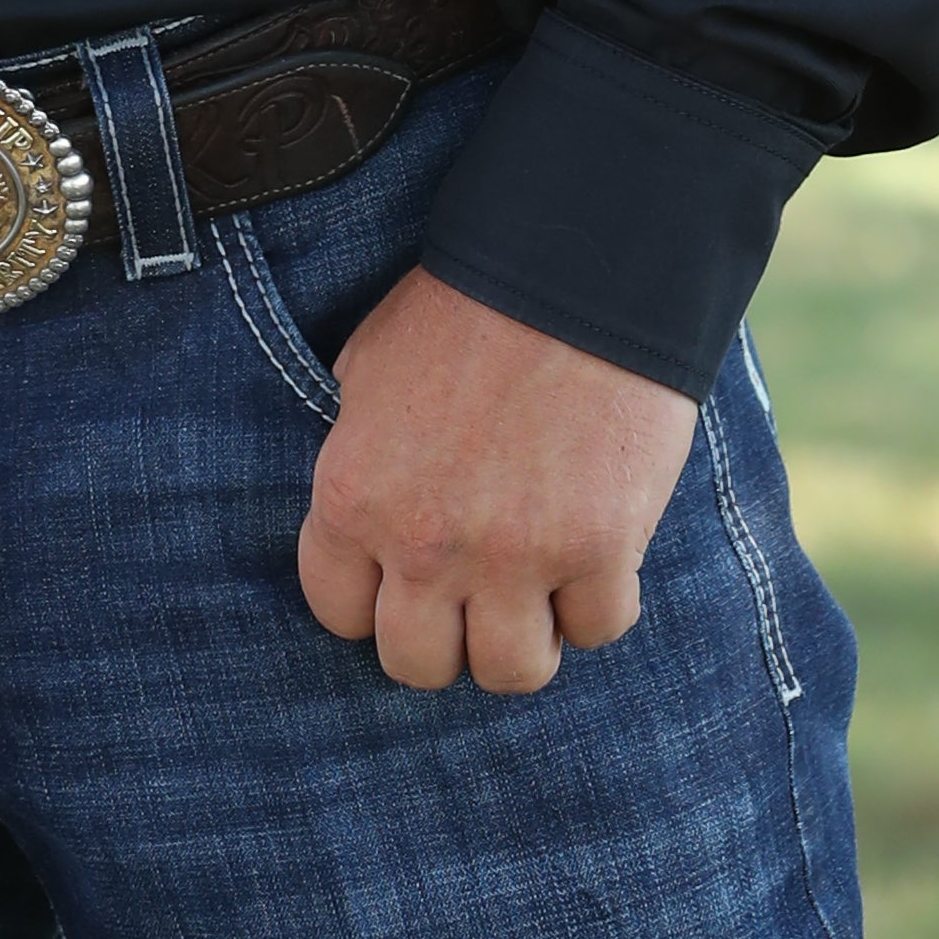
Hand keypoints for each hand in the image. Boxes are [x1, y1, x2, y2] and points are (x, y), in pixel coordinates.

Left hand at [298, 263, 696, 696]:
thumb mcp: (368, 369)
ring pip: (510, 672)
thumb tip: (365, 519)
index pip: (339, 613)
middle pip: (417, 665)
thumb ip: (361, 457)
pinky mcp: (599, 551)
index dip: (375, 602)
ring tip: (539, 594)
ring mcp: (513, 556)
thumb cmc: (465, 308)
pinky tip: (598, 554)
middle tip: (476, 598)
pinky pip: (597, 628)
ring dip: (526, 638)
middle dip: (447, 638)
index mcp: (353, 495)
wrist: (572, 265)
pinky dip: (600, 601)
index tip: (406, 581)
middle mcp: (422, 542)